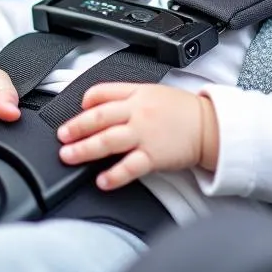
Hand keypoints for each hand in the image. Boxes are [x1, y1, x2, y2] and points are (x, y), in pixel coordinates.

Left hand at [57, 82, 219, 189]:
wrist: (209, 126)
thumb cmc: (182, 111)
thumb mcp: (154, 92)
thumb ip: (127, 96)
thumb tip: (98, 103)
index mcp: (137, 94)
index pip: (103, 93)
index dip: (85, 102)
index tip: (75, 111)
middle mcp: (138, 112)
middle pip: (99, 118)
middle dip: (76, 128)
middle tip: (62, 137)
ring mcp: (145, 134)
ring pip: (108, 141)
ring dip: (84, 149)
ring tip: (69, 156)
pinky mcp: (154, 156)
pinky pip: (129, 167)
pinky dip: (114, 175)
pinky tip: (102, 180)